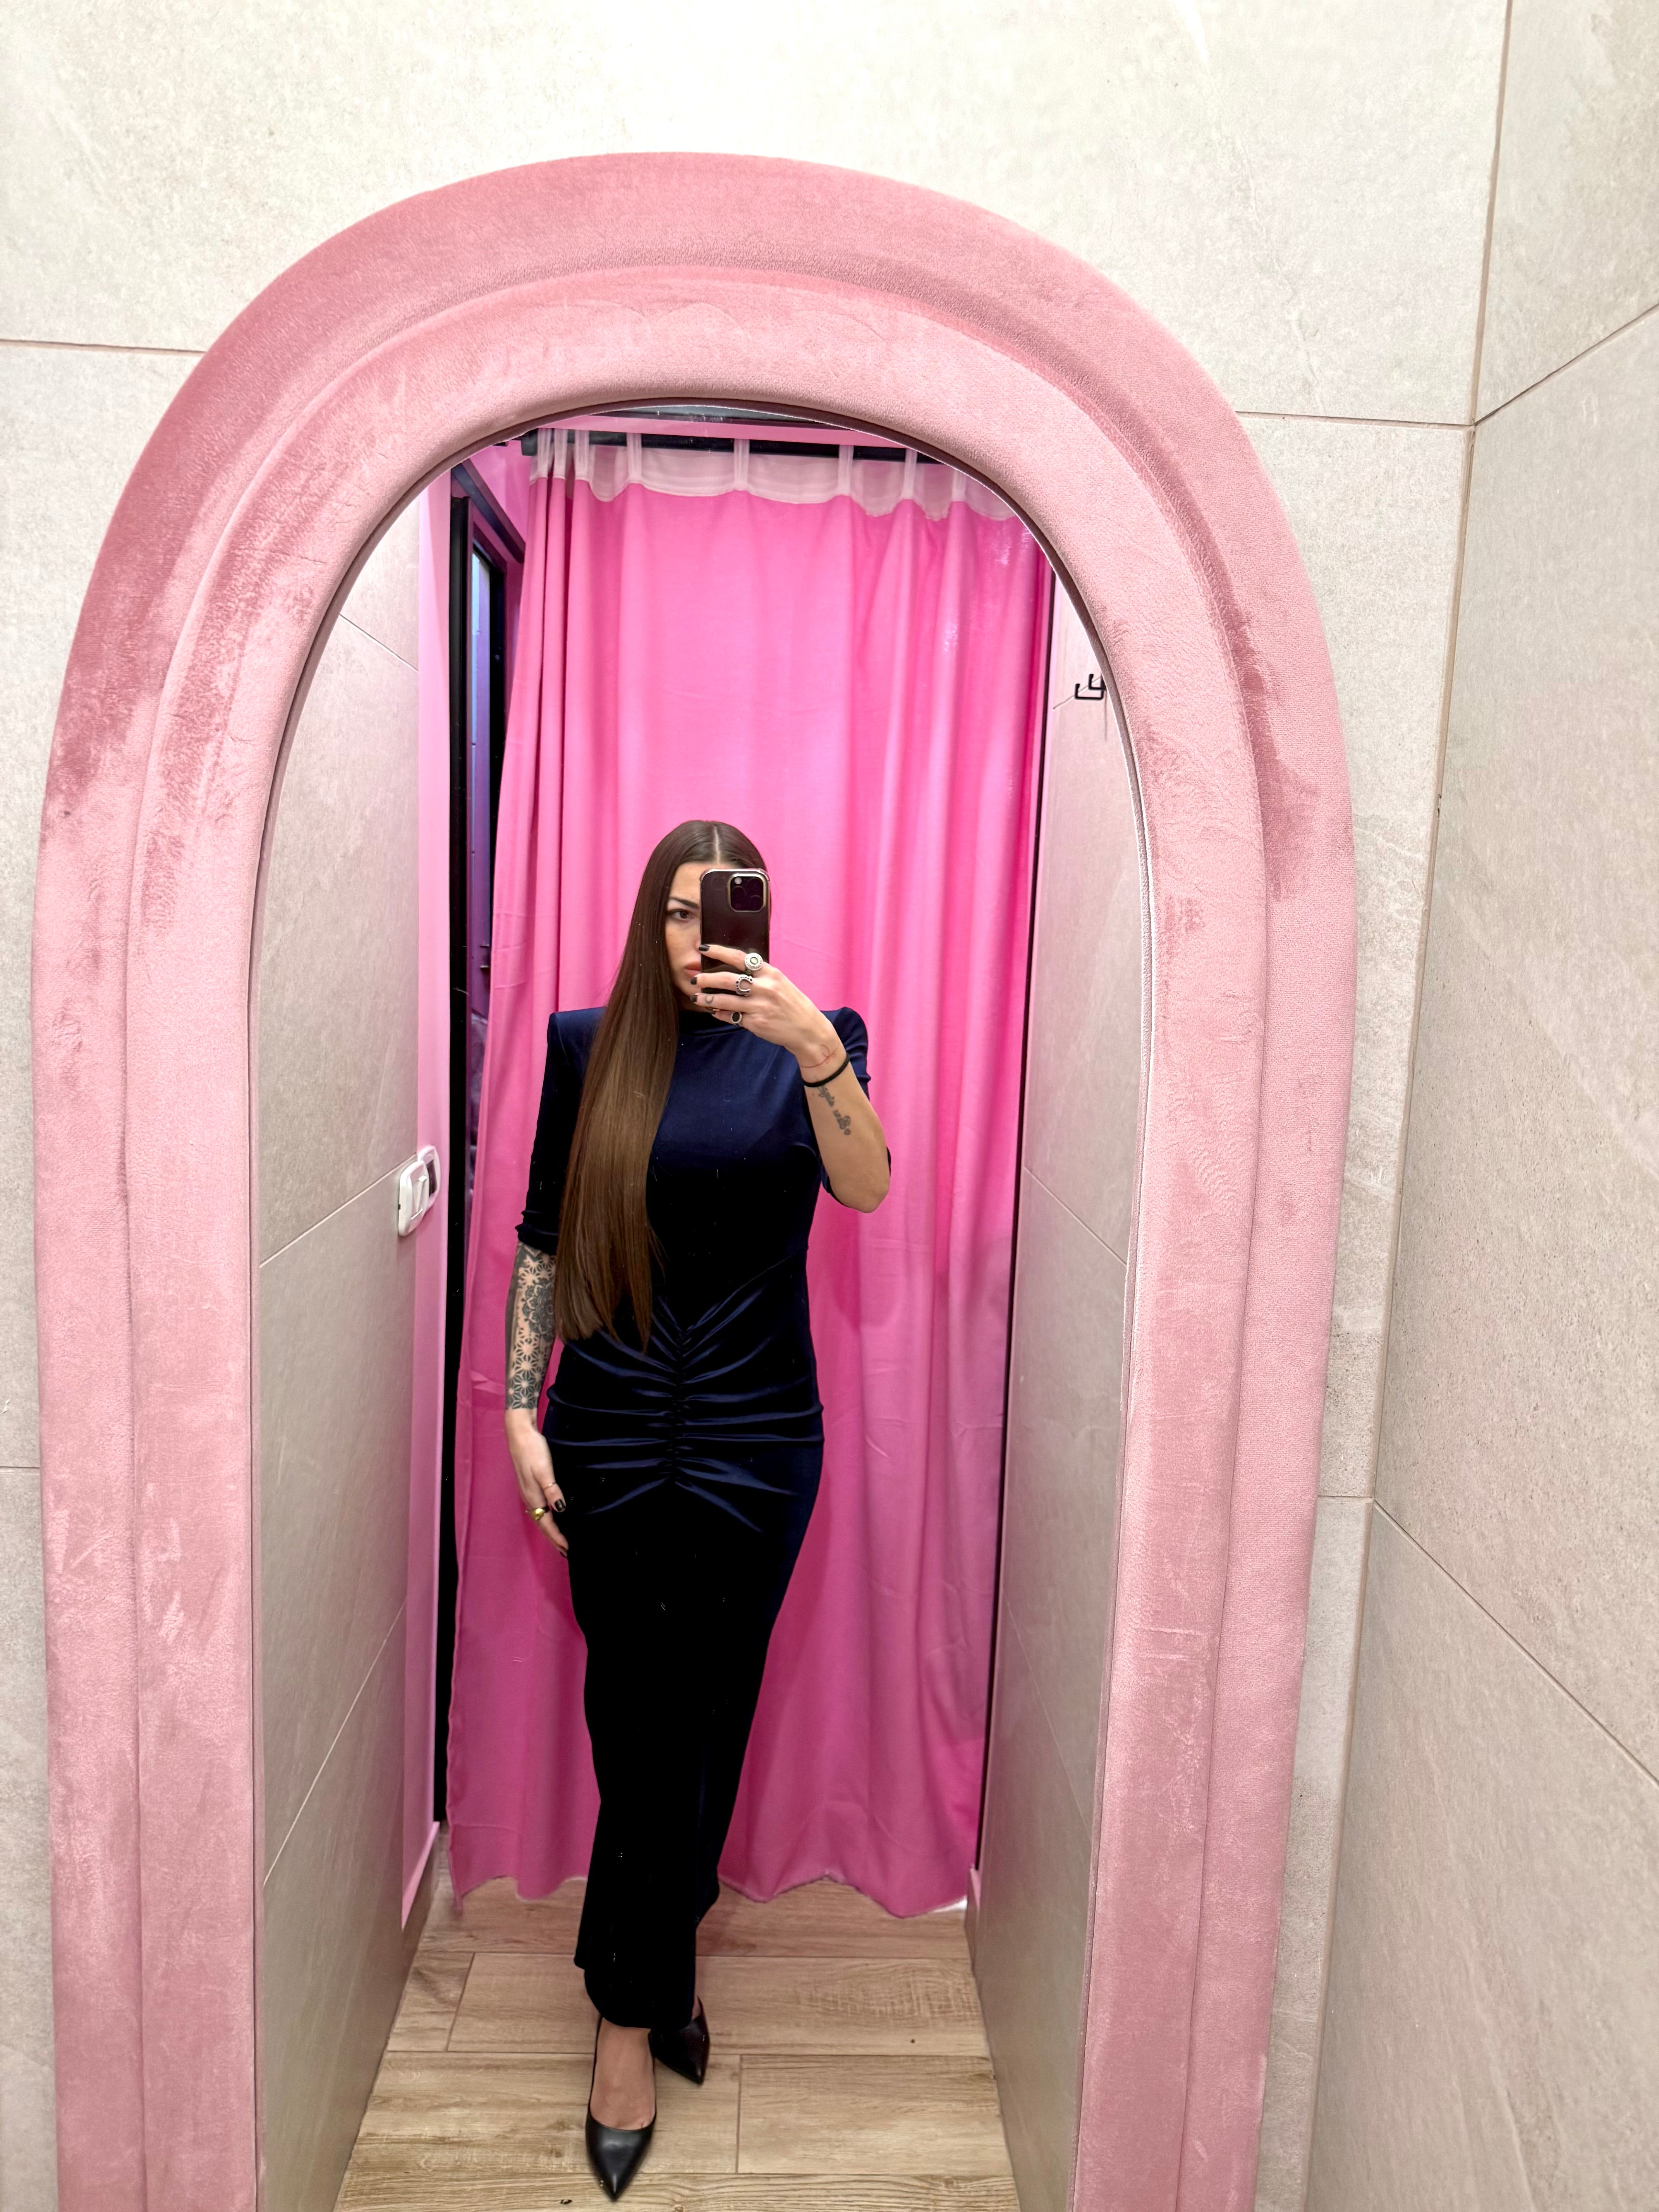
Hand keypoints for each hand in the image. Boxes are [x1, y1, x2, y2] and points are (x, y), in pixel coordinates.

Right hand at [505, 1409, 567, 1555]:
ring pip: (540, 1517)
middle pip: (542, 1524)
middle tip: (565, 1552)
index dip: (557, 1537)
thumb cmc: (533, 1451)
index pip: (547, 1524)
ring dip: (550, 1530)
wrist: (520, 1434)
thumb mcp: (544, 1471)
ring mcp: (528, 1492)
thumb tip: (560, 1511)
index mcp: (534, 1497)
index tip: (568, 1550)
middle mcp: (530, 1498)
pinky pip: (539, 1508)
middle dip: (553, 1539)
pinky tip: (552, 1515)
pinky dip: (546, 1518)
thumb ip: (552, 1491)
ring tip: (559, 1539)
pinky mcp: (529, 1485)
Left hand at [695, 944, 841, 1071]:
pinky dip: (720, 1013)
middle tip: (695, 979)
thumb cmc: (792, 1004)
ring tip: (696, 998)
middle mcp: (764, 988)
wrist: (807, 1029)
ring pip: (725, 1000)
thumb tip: (734, 970)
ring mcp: (759, 1006)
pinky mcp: (755, 1022)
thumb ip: (760, 976)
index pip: (740, 958)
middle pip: (727, 979)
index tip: (704, 948)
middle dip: (706, 978)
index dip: (719, 951)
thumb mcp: (780, 983)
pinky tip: (714, 1011)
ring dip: (707, 999)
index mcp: (770, 973)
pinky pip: (731, 1016)